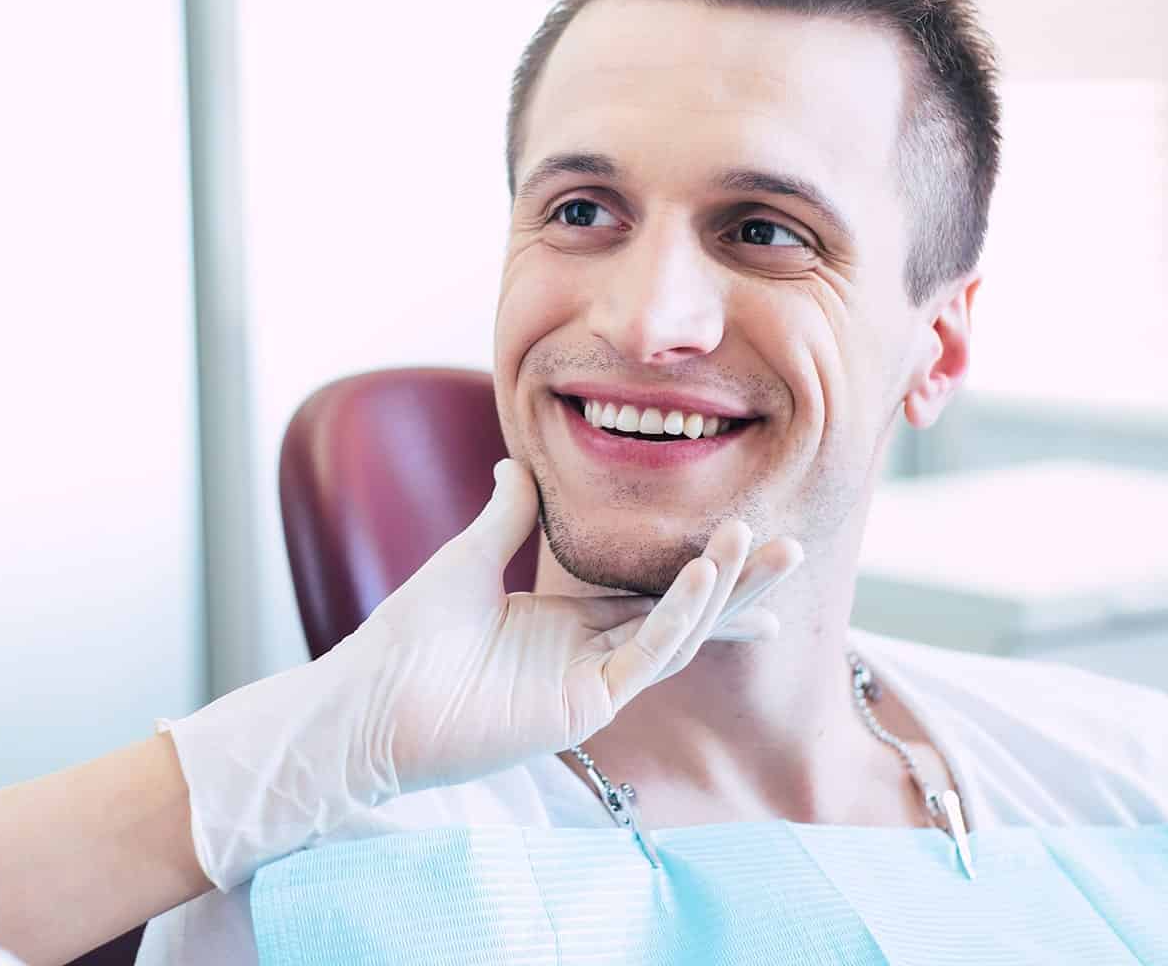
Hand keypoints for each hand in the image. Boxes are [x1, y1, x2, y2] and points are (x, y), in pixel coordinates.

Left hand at [164, 459, 801, 888]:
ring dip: (719, 589)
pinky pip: (645, 656)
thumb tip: (512, 462)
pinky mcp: (583, 706)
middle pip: (682, 612)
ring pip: (676, 632)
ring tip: (757, 540)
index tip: (748, 533)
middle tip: (796, 546)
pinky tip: (702, 573)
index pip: (649, 589)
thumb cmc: (409, 637)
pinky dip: (678, 616)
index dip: (700, 565)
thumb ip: (504, 517)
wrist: (371, 697)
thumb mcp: (467, 560)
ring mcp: (590, 683)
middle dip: (739, 583)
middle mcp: (587, 653)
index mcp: (564, 622)